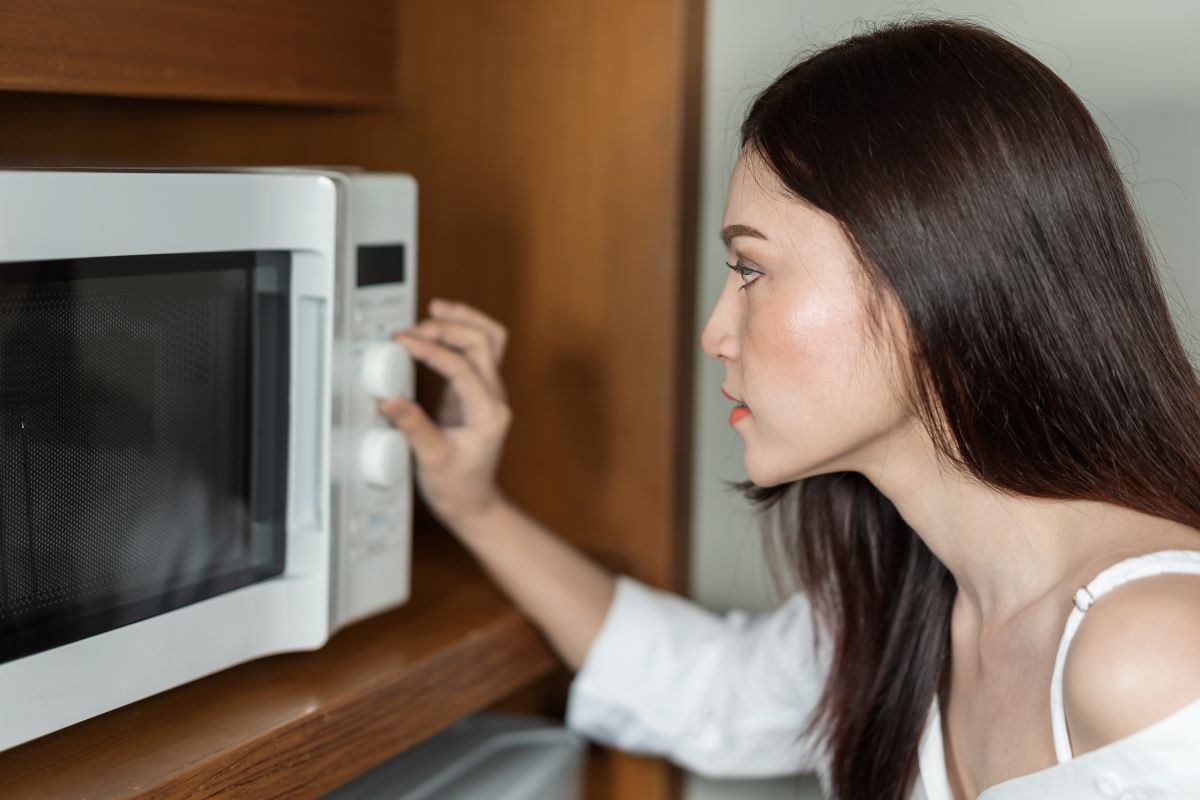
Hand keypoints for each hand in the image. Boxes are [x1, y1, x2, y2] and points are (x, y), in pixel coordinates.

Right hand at [378, 298, 510, 530]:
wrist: (473, 502)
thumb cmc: (459, 487)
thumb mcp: (432, 459)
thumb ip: (412, 427)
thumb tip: (389, 400)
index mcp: (489, 413)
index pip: (463, 367)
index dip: (432, 349)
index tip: (404, 342)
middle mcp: (494, 397)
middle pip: (483, 342)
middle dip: (449, 327)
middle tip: (414, 329)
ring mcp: (488, 392)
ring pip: (489, 340)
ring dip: (463, 320)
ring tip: (435, 308)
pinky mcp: (475, 391)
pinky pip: (478, 350)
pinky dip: (461, 332)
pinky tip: (439, 327)